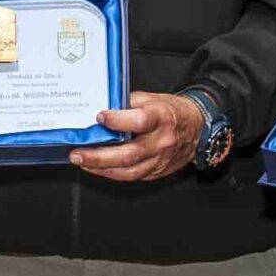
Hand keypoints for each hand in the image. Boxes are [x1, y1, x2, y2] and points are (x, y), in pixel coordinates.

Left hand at [72, 91, 204, 182]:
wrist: (197, 129)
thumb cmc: (171, 112)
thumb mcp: (152, 98)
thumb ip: (128, 103)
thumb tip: (103, 108)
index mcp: (161, 118)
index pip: (140, 121)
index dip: (118, 120)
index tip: (100, 117)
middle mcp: (161, 141)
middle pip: (128, 154)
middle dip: (98, 156)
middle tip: (78, 154)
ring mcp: (159, 160)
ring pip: (128, 171)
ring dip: (101, 169)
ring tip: (82, 162)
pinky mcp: (156, 171)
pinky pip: (132, 176)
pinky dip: (111, 173)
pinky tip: (97, 168)